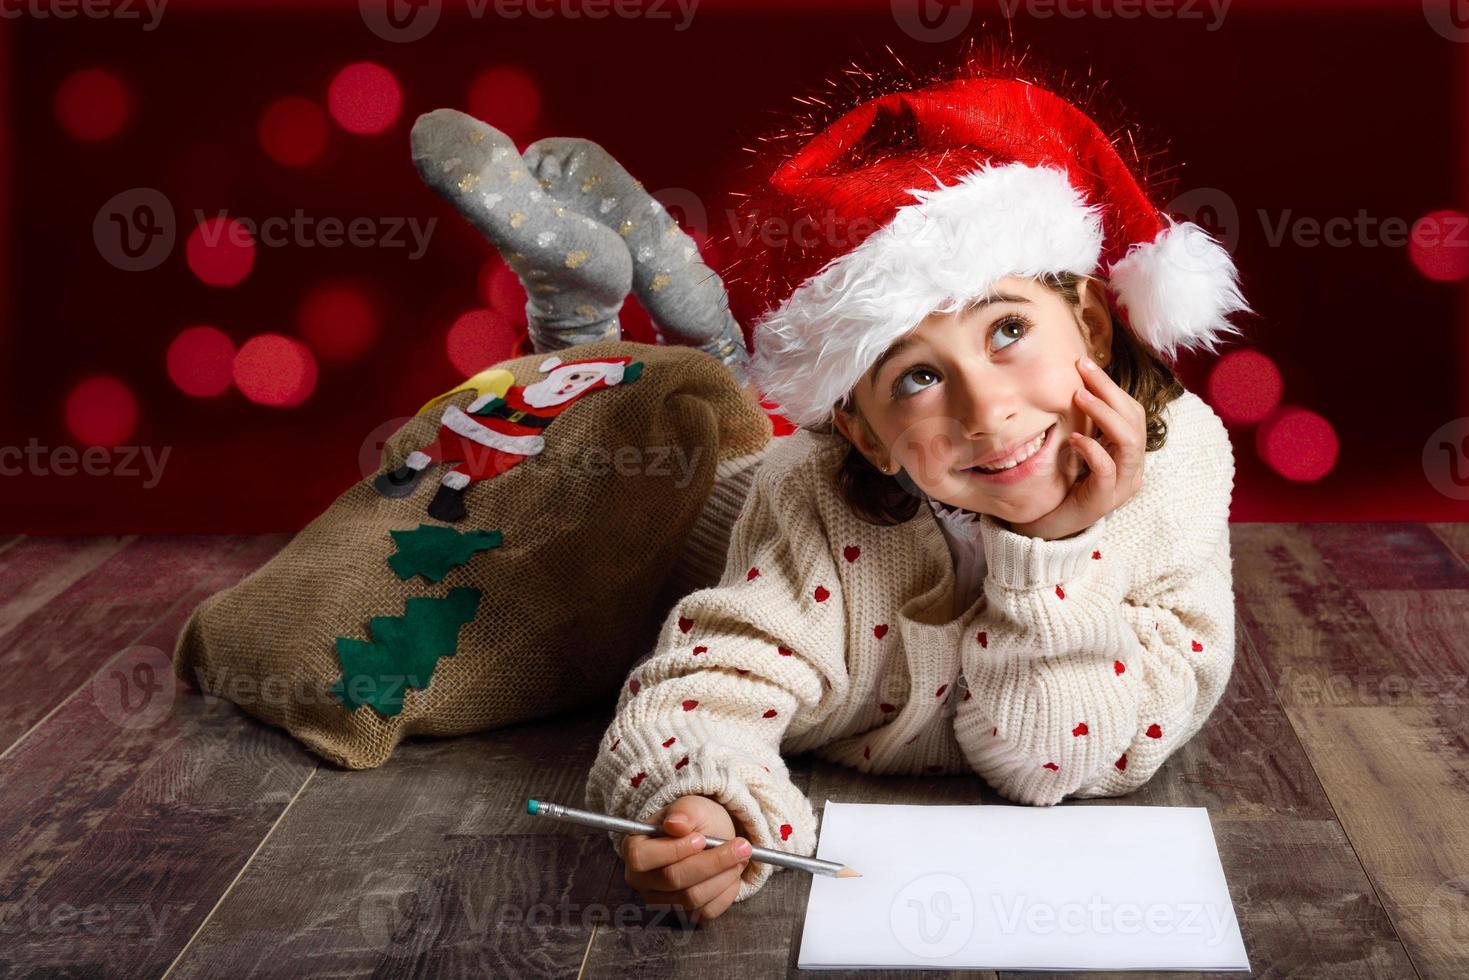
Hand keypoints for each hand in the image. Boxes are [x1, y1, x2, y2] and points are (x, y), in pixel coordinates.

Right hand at [623, 794, 751, 922]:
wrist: (708, 837)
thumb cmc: (694, 821)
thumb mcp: (691, 806)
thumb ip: (683, 812)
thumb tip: (675, 824)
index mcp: (633, 848)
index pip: (641, 857)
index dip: (673, 850)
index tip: (701, 839)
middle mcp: (641, 879)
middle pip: (672, 879)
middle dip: (712, 862)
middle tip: (741, 846)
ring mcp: (660, 900)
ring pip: (692, 899)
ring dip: (723, 876)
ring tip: (741, 856)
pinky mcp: (682, 914)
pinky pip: (706, 912)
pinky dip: (726, 892)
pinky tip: (733, 873)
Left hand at [1007, 356, 1145, 540]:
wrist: (1046, 527)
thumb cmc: (1059, 485)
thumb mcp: (1074, 449)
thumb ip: (1083, 423)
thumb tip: (1074, 382)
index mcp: (1127, 454)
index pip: (1132, 412)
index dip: (1112, 387)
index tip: (1085, 363)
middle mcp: (1131, 468)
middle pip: (1135, 421)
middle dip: (1110, 391)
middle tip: (1082, 370)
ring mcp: (1121, 485)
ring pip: (1129, 442)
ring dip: (1105, 414)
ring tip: (1078, 396)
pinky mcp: (1104, 501)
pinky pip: (1107, 470)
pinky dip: (1093, 449)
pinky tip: (1074, 438)